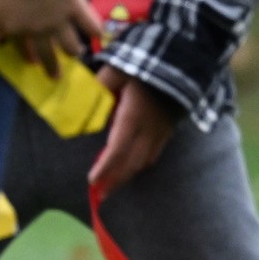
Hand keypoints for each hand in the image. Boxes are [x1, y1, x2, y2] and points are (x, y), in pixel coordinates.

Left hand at [0, 0, 100, 76]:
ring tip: (77, 53)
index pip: (20, 46)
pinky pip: (90, 24)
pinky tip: (98, 35)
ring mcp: (60, 21)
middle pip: (47, 53)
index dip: (25, 53)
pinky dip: (95, 29)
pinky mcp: (77, 8)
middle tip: (56, 76)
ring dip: (73, 49)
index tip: (31, 61)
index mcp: (16, 28)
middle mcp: (39, 31)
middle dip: (51, 66)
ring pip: (70, 43)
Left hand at [87, 67, 177, 194]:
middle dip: (115, 180)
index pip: (117, 150)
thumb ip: (98, 87)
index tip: (92, 181)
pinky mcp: (168, 130)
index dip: (105, 168)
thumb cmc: (143, 67)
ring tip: (112, 185)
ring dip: (128, 175)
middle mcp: (148, 130)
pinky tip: (131, 168)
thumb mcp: (116, 72)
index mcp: (132, 118)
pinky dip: (140, 165)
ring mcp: (161, 132)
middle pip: (131, 162)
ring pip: (144, 161)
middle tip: (100, 194)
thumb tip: (79, 101)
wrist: (179, 65)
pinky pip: (154, 154)